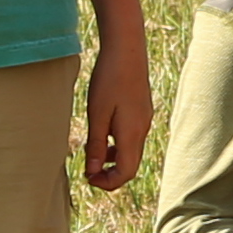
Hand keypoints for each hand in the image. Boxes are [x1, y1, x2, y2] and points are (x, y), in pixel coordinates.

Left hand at [82, 33, 151, 191]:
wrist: (127, 50)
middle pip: (130, 166)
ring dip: (112, 159)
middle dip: (109, 174)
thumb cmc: (109, 80)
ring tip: (91, 153)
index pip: (125, 173)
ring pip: (131, 152)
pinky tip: (102, 133)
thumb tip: (92, 170)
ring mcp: (144, 120)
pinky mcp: (142, 111)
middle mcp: (142, 130)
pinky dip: (117, 145)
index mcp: (131, 134)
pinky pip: (131, 138)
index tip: (88, 177)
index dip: (107, 182)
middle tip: (87, 170)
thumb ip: (95, 144)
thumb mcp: (97, 114)